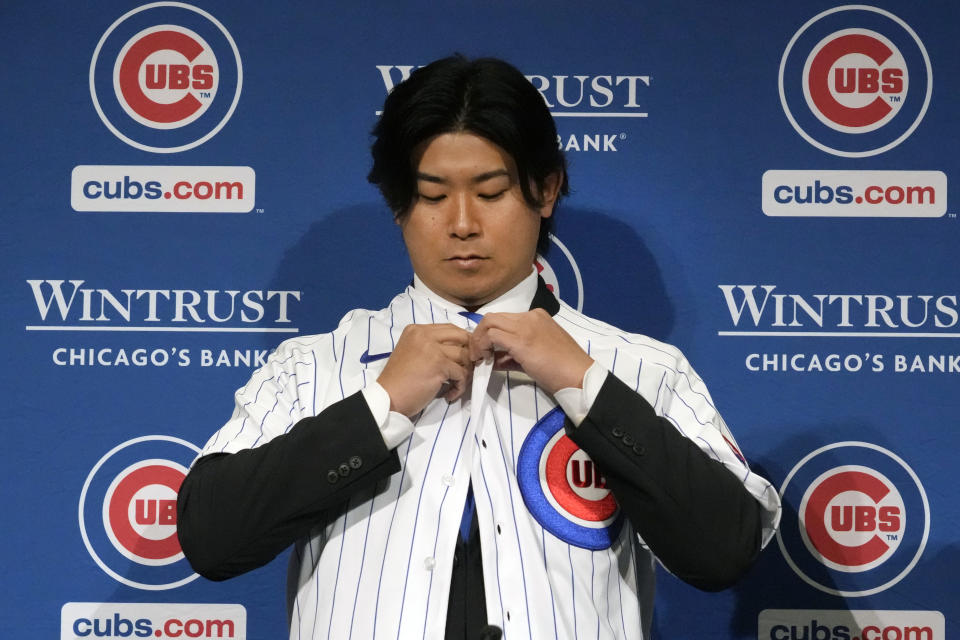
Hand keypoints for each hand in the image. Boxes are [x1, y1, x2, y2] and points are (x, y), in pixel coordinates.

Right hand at [377, 323, 472, 416]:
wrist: (388, 398)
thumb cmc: (400, 380)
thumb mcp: (413, 353)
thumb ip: (432, 346)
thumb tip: (459, 349)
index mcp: (417, 330)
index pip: (450, 328)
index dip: (461, 342)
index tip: (461, 358)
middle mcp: (424, 334)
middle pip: (462, 336)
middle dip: (469, 353)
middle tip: (466, 369)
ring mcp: (432, 349)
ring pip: (465, 355)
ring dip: (466, 372)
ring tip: (456, 384)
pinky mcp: (439, 365)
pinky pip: (462, 373)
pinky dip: (460, 386)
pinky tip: (450, 394)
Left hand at [469, 309, 592, 394]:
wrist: (578, 376)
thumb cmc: (561, 369)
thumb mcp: (535, 357)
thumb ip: (513, 355)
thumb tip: (495, 360)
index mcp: (536, 317)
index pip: (504, 320)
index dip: (490, 335)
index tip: (487, 352)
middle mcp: (530, 316)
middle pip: (493, 318)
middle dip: (479, 335)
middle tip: (477, 354)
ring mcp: (525, 326)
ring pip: (489, 322)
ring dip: (478, 340)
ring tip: (479, 358)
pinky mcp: (521, 339)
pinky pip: (492, 335)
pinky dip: (483, 346)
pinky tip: (485, 360)